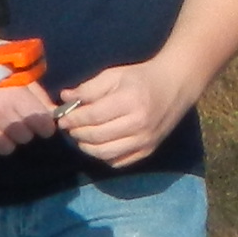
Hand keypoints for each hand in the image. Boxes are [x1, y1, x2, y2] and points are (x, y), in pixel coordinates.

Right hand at [0, 76, 61, 153]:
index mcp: (17, 97)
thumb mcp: (11, 64)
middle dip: (22, 129)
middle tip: (12, 117)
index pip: (44, 126)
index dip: (43, 123)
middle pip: (26, 138)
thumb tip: (52, 110)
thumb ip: (34, 88)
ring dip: (4, 139)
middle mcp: (3, 118)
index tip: (37, 119)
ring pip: (7, 149)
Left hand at [55, 59, 195, 169]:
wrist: (175, 86)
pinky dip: (102, 156)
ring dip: (86, 147)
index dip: (73, 119)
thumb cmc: (142, 77)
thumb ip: (89, 88)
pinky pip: (117, 161)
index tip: (62, 117)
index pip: (93, 116)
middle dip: (76, 133)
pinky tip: (97, 144)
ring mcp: (144, 141)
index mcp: (130, 101)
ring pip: (104, 153)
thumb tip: (64, 98)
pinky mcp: (147, 151)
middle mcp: (138, 124)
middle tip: (69, 127)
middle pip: (96, 136)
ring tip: (80, 136)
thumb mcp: (114, 75)